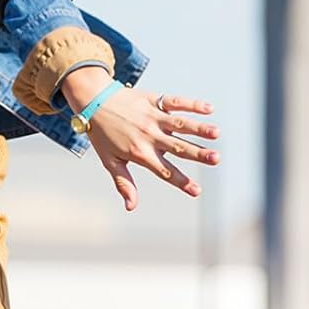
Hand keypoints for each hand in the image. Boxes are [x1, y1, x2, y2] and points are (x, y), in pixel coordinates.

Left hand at [87, 88, 219, 209]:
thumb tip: (131, 207)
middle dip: (197, 154)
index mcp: (139, 153)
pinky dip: (192, 104)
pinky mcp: (153, 101)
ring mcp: (152, 118)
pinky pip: (175, 102)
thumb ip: (124, 183)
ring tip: (216, 134)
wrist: (93, 102)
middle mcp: (148, 136)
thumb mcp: (110, 161)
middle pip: (177, 147)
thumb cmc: (102, 135)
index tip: (196, 191)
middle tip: (216, 159)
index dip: (180, 181)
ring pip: (179, 124)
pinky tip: (209, 109)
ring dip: (199, 128)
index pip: (164, 170)